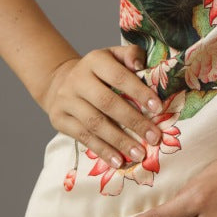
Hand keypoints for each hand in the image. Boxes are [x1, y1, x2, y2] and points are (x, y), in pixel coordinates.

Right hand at [42, 45, 163, 165]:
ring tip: (139, 154)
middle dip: (134, 122)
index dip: (139, 92)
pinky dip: (103, 151)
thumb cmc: (100, 72)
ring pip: (95, 123)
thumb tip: (140, 65)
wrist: (60, 82)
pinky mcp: (59, 119)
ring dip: (119, 141)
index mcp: (95, 60)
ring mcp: (66, 100)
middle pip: (107, 102)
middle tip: (154, 138)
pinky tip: (119, 161)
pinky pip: (83, 137)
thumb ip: (131, 55)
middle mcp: (77, 79)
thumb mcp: (114, 56)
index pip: (119, 76)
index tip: (158, 108)